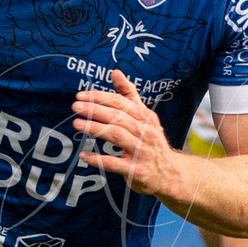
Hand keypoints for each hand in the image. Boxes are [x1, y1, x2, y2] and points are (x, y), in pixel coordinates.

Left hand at [72, 70, 177, 196]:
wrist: (171, 173)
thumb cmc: (152, 142)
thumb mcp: (145, 117)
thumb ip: (129, 95)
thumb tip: (115, 72)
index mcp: (146, 118)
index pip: (122, 103)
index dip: (101, 98)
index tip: (81, 95)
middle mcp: (146, 132)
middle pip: (119, 117)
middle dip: (96, 110)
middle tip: (76, 107)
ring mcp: (142, 152)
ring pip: (118, 136)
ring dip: (96, 129)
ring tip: (77, 124)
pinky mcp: (137, 171)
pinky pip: (116, 164)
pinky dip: (99, 159)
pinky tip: (84, 155)